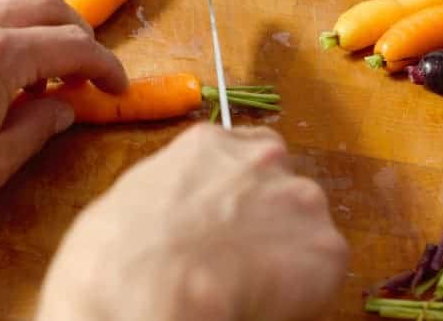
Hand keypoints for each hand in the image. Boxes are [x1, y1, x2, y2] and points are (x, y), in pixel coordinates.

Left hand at [0, 0, 126, 251]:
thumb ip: (39, 125)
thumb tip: (64, 106)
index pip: (73, 44)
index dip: (105, 65)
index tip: (117, 88)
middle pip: (49, 2)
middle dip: (80, 35)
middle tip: (85, 76)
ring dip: (46, 26)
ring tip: (47, 73)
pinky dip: (13, 27)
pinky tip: (9, 66)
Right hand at [37, 124, 347, 320]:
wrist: (146, 285)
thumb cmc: (117, 250)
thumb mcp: (137, 196)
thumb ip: (180, 190)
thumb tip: (186, 217)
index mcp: (213, 142)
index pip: (248, 157)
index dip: (242, 194)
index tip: (231, 220)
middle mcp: (265, 158)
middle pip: (281, 190)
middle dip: (268, 222)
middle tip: (240, 259)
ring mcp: (301, 198)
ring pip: (305, 230)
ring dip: (287, 253)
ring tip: (251, 284)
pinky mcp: (325, 248)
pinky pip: (322, 271)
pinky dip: (304, 291)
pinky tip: (267, 299)